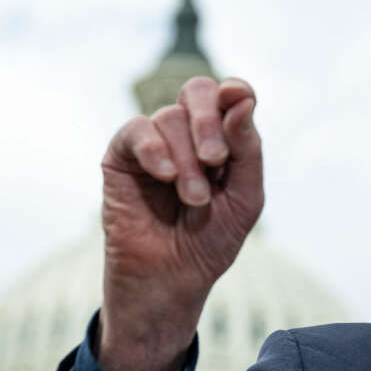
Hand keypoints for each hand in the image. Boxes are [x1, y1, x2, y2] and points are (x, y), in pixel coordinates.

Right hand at [97, 76, 262, 370]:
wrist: (171, 279)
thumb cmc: (211, 242)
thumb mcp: (245, 198)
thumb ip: (248, 150)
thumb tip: (242, 100)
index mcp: (222, 139)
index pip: (230, 96)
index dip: (236, 90)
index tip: (239, 98)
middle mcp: (188, 135)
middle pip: (198, 91)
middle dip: (209, 121)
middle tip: (216, 161)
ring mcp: (154, 143)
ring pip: (170, 117)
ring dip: (187, 161)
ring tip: (194, 200)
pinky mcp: (122, 157)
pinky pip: (136, 130)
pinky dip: (154, 149)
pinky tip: (165, 176)